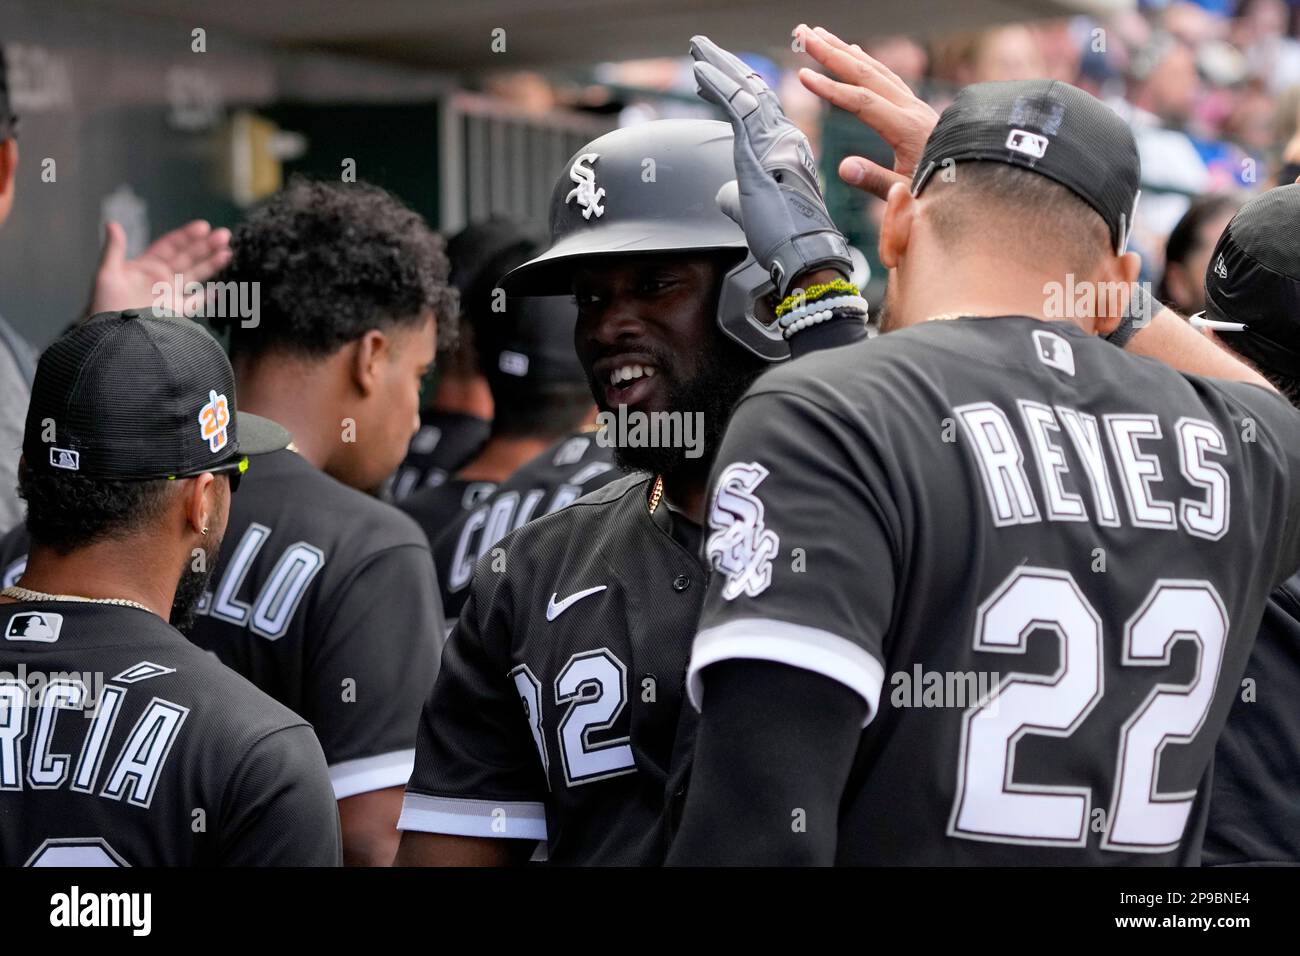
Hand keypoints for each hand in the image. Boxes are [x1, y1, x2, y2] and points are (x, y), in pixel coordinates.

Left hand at [87, 219, 231, 317]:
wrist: (111, 335)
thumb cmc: (104, 306)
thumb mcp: (106, 275)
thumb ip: (114, 250)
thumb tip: (112, 224)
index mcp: (145, 266)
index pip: (170, 246)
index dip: (187, 236)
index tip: (203, 227)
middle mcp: (160, 279)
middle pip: (187, 258)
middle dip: (205, 246)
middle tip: (224, 235)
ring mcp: (170, 295)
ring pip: (195, 276)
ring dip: (212, 264)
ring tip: (228, 253)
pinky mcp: (175, 313)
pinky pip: (195, 303)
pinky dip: (208, 297)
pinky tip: (220, 289)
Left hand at [690, 35, 850, 295]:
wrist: (804, 255)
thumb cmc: (785, 239)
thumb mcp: (753, 212)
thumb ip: (737, 198)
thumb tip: (723, 195)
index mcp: (785, 149)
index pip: (757, 108)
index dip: (735, 87)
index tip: (712, 75)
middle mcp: (784, 137)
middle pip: (752, 91)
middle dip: (726, 66)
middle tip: (703, 47)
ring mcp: (774, 141)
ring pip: (745, 92)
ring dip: (718, 68)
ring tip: (698, 50)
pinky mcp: (761, 150)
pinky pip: (737, 108)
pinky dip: (717, 86)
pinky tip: (700, 72)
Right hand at [795, 25, 937, 200]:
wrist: (974, 182)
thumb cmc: (940, 191)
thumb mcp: (907, 192)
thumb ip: (875, 180)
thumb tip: (845, 168)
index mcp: (907, 128)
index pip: (862, 101)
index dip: (831, 88)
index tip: (803, 76)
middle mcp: (911, 109)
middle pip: (866, 73)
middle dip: (832, 53)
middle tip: (804, 34)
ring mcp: (914, 105)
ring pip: (875, 70)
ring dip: (844, 51)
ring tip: (819, 36)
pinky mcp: (915, 108)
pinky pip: (886, 77)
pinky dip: (865, 61)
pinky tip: (853, 52)